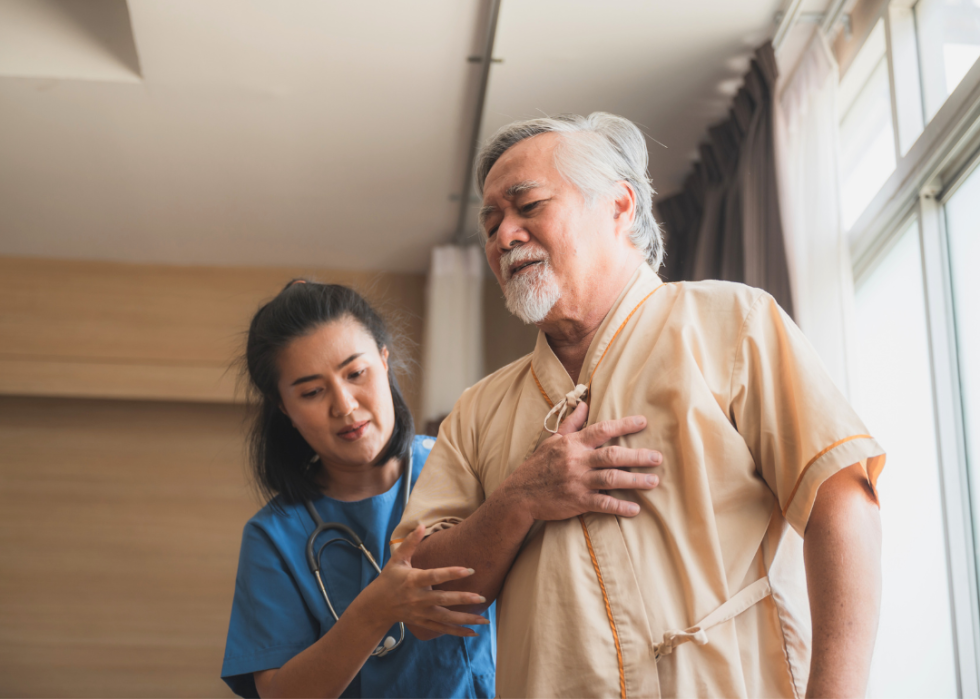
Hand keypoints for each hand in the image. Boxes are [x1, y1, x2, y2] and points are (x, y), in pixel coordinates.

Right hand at [362, 524, 490, 638]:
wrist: (376, 606)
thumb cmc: (389, 579)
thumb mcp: (397, 559)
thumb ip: (410, 543)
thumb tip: (421, 524)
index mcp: (413, 580)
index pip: (434, 576)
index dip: (451, 573)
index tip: (469, 570)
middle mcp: (418, 598)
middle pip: (443, 599)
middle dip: (463, 599)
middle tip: (482, 597)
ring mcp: (421, 613)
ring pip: (445, 618)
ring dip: (465, 620)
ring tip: (484, 621)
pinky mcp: (423, 623)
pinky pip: (442, 629)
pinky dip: (457, 632)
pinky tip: (473, 633)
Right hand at [506, 401, 661, 520]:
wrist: (520, 494)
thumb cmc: (538, 465)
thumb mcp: (552, 440)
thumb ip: (571, 423)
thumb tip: (584, 404)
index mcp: (572, 444)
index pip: (602, 430)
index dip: (624, 425)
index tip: (644, 422)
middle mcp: (577, 461)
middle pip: (613, 455)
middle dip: (637, 456)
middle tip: (657, 458)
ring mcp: (577, 482)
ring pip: (611, 479)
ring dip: (635, 480)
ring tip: (653, 481)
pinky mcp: (577, 501)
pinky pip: (602, 504)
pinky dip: (619, 507)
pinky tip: (635, 509)